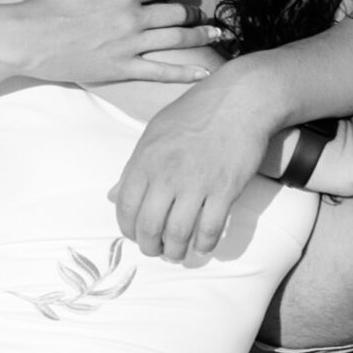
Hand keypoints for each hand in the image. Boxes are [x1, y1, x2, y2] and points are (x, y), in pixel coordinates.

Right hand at [22, 0, 221, 85]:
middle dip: (191, 13)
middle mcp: (133, 18)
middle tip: (202, 16)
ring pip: (176, 40)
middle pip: (174, 14)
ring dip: (201, 36)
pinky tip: (205, 72)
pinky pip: (161, 72)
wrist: (27, 38)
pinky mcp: (122, 69)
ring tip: (218, 35)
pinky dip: (186, 72)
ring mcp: (130, 46)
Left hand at [111, 67, 272, 261]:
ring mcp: (197, 183)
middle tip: (157, 249)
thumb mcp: (155, 132)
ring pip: (178, 233)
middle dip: (150, 246)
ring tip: (178, 253)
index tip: (135, 236)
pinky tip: (203, 246)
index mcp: (146, 159)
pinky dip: (204, 244)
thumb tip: (112, 195)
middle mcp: (167, 174)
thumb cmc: (195, 112)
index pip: (125, 206)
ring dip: (176, 251)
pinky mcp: (225, 189)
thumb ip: (133, 166)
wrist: (239, 99)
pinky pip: (210, 228)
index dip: (127, 229)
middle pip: (150, 226)